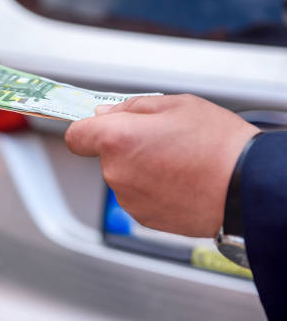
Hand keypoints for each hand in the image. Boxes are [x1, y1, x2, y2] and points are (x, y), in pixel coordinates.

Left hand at [65, 94, 259, 236]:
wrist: (247, 188)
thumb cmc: (217, 144)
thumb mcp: (176, 104)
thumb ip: (131, 107)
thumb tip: (105, 113)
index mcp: (117, 139)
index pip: (76, 136)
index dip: (86, 128)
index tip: (97, 125)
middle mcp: (115, 172)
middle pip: (105, 154)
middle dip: (125, 144)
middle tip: (161, 138)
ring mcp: (128, 198)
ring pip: (122, 174)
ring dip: (139, 166)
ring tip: (176, 161)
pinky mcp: (143, 217)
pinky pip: (137, 194)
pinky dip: (151, 187)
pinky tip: (178, 180)